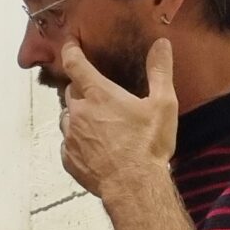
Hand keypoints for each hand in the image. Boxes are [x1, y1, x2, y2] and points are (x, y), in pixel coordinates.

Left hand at [58, 38, 177, 201]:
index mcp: (98, 95)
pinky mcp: (69, 158)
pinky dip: (77, 140)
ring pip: (67, 117)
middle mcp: (78, 112)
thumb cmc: (148, 144)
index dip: (70, 50)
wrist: (133, 186)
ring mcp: (70, 137)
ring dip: (78, 114)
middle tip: (97, 93)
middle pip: (71, 91)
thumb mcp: (163, 104)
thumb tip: (161, 44)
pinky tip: (94, 146)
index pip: (75, 64)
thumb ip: (160, 71)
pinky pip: (67, 143)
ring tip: (98, 122)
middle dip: (80, 88)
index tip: (69, 43)